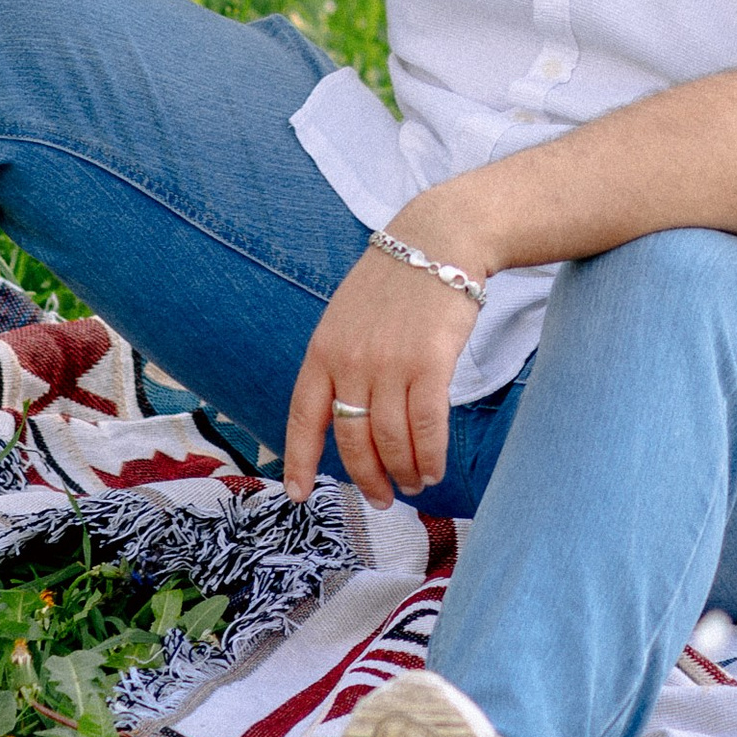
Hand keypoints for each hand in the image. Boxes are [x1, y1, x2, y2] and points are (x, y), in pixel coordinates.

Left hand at [282, 247, 479, 509]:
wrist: (438, 239)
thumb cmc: (396, 282)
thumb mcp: (347, 316)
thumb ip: (340, 361)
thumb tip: (342, 416)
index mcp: (323, 349)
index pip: (303, 416)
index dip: (298, 460)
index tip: (297, 494)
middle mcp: (351, 360)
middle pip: (352, 440)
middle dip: (367, 478)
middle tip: (380, 497)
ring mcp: (390, 362)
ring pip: (390, 440)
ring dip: (403, 472)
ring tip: (413, 483)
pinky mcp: (430, 363)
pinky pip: (427, 427)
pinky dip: (430, 456)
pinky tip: (433, 468)